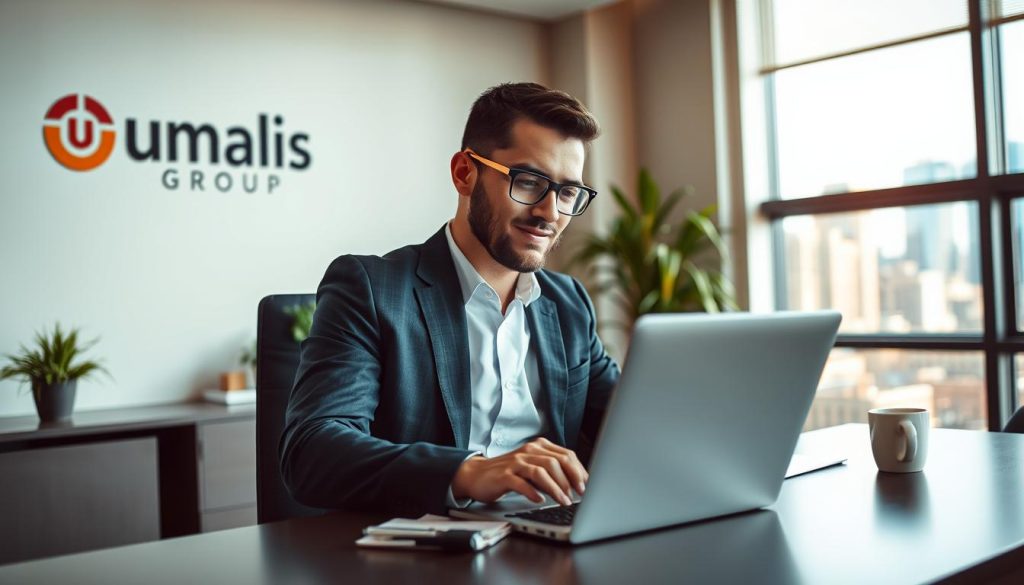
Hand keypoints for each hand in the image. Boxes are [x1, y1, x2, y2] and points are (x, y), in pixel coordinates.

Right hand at [451, 438, 587, 505]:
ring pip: (541, 472)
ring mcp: (516, 463)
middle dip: (570, 479)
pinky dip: (533, 492)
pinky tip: (540, 500)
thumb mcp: (532, 468)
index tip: (586, 485)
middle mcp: (528, 451)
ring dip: (555, 488)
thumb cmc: (509, 473)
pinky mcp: (504, 475)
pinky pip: (521, 483)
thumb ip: (551, 472)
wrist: (477, 475)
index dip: (578, 471)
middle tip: (578, 494)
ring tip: (563, 501)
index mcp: (538, 447)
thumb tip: (575, 485)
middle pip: (555, 462)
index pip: (566, 455)